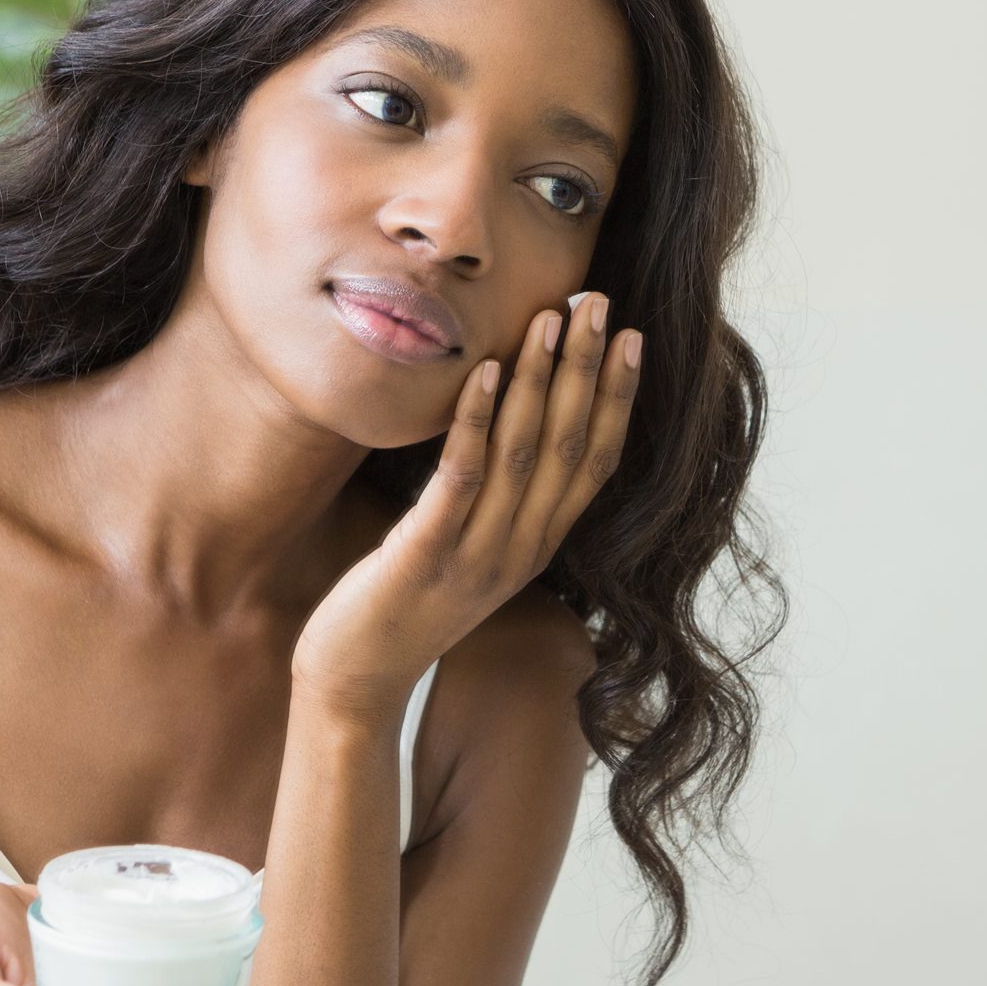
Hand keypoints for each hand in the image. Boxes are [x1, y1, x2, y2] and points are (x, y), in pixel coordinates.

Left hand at [291, 291, 642, 719]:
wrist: (356, 682)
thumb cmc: (405, 605)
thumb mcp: (468, 550)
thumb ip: (494, 501)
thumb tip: (505, 427)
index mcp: (537, 545)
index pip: (595, 463)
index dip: (617, 399)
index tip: (630, 338)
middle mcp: (520, 549)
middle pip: (568, 447)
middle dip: (586, 370)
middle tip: (597, 303)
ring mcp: (478, 555)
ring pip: (523, 455)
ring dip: (539, 381)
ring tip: (547, 318)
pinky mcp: (427, 555)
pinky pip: (461, 477)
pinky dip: (477, 420)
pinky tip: (482, 371)